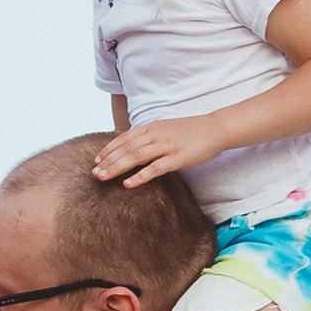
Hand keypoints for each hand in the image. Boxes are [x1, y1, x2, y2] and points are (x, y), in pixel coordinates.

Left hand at [93, 114, 225, 189]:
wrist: (215, 128)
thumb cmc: (191, 132)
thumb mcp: (166, 129)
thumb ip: (150, 137)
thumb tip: (134, 148)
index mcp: (152, 127)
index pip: (124, 137)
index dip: (109, 149)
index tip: (96, 160)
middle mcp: (156, 134)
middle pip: (126, 148)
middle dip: (108, 161)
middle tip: (94, 173)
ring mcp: (166, 145)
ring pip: (136, 156)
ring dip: (117, 168)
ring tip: (103, 178)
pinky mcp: (177, 158)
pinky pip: (155, 168)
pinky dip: (139, 176)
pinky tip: (127, 184)